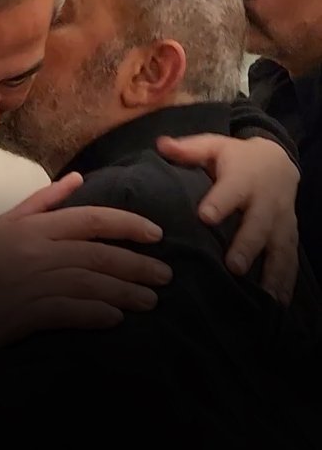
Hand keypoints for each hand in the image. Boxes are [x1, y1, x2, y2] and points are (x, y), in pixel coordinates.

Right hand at [0, 172, 171, 353]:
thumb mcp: (8, 220)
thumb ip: (45, 199)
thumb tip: (79, 177)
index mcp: (37, 226)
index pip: (92, 219)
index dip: (128, 225)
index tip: (156, 234)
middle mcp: (40, 252)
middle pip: (99, 254)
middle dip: (137, 264)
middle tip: (166, 274)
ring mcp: (36, 283)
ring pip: (92, 284)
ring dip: (126, 292)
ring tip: (151, 299)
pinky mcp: (31, 314)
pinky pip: (74, 312)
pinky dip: (98, 314)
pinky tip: (117, 318)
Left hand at [156, 134, 298, 304]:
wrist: (278, 163)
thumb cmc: (235, 159)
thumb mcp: (214, 147)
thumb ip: (188, 150)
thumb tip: (161, 144)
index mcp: (242, 179)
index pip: (230, 190)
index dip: (219, 202)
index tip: (205, 216)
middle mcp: (265, 202)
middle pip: (257, 225)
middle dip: (247, 246)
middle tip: (234, 266)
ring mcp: (280, 222)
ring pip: (278, 248)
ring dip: (271, 272)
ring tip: (262, 297)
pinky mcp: (288, 237)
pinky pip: (290, 261)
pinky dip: (285, 283)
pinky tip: (277, 305)